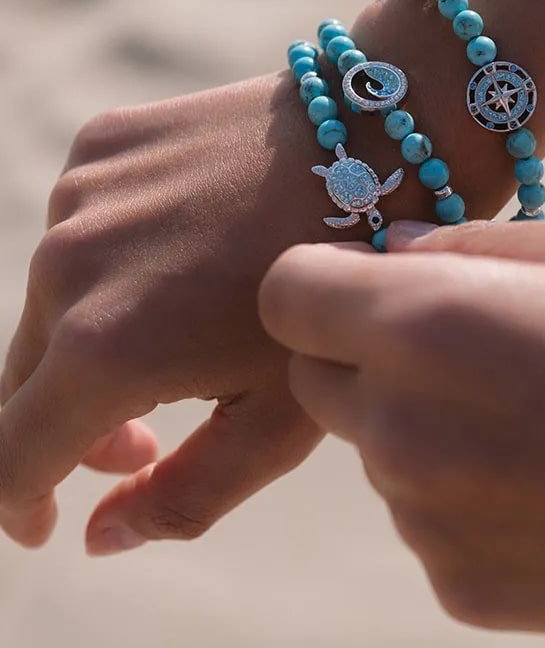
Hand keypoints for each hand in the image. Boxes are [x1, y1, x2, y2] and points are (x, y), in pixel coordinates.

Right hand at [0, 73, 336, 553]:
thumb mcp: (283, 416)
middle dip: (74, 425)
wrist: (374, 146)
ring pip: (51, 301)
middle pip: (24, 379)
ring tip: (180, 337)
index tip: (47, 516)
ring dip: (93, 338)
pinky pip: (81, 228)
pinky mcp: (102, 144)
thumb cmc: (343, 289)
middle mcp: (67, 264)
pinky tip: (186, 255)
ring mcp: (80, 192)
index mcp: (107, 348)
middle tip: (147, 436)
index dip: (19, 503)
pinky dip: (113, 263)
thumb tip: (100, 535)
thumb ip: (187, 492)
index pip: (8, 458)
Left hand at [259, 220, 544, 647]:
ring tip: (519, 413)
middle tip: (452, 339)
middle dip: (358, 349)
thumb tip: (391, 249)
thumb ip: (469, 244)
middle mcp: (398, 427)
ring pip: (368, 443)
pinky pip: (416, 513)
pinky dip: (451, 488)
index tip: (364, 278)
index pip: (284, 292)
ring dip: (411, 419)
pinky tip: (539, 478)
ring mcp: (420, 517)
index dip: (317, 278)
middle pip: (313, 373)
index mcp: (424, 325)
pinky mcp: (455, 582)